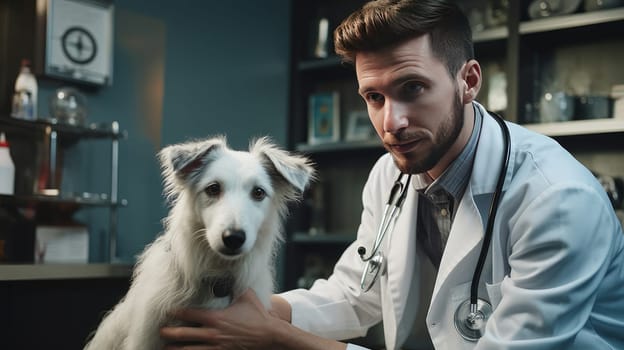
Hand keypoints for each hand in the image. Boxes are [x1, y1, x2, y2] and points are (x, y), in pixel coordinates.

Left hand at [160, 289, 281, 349]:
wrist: (269, 335)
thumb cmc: (257, 315)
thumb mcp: (245, 295)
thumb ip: (233, 287)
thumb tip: (227, 275)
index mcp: (215, 317)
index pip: (188, 314)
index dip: (175, 312)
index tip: (167, 311)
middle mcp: (212, 333)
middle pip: (182, 335)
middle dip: (168, 333)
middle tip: (160, 331)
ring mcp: (216, 347)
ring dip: (174, 348)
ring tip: (165, 347)